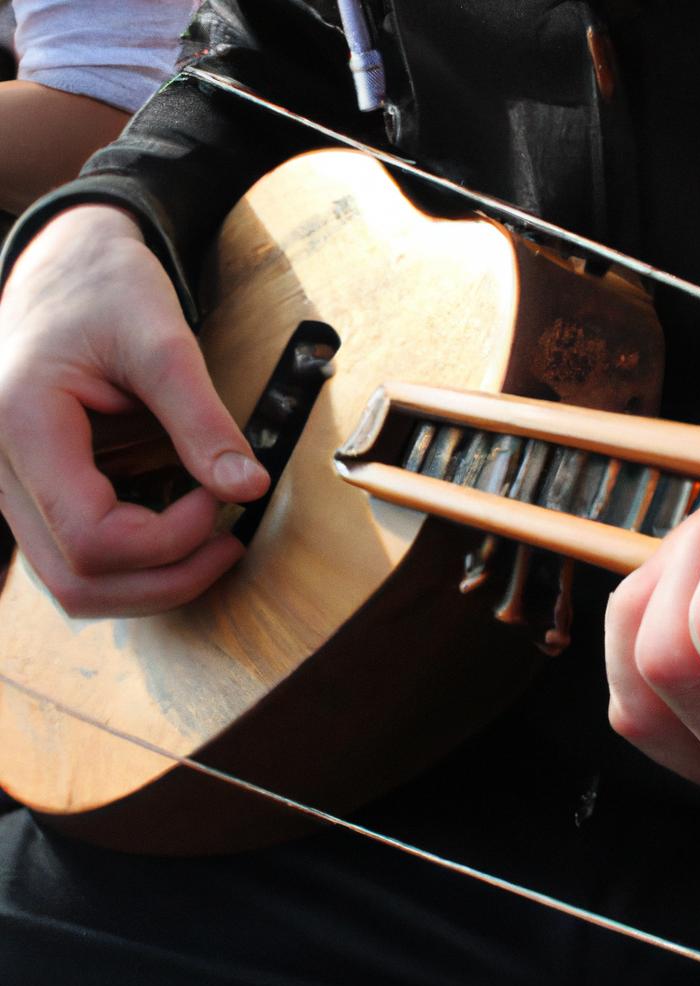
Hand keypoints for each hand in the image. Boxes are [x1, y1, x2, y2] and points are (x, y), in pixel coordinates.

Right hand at [0, 205, 268, 616]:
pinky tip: (179, 531)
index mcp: (21, 426)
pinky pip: (74, 554)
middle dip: (167, 578)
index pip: (92, 538)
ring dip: (150, 581)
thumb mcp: (162, 341)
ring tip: (211, 542)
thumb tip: (249, 488)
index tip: (219, 499)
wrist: (67, 264)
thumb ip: (204, 420)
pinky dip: (132, 563)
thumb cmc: (106, 288)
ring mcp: (11, 485)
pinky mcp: (34, 490)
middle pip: (76, 580)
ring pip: (71, 581)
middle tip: (228, 543)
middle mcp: (0, 468)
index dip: (170, 539)